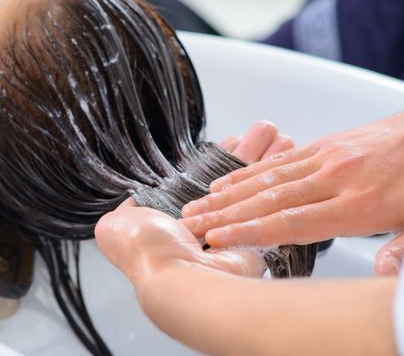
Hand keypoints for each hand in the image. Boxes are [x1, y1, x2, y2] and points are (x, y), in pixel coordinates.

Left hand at [95, 120, 289, 283]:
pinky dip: (280, 173)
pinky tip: (287, 149)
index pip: (206, 178)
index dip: (220, 157)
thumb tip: (129, 206)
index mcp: (181, 216)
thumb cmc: (147, 248)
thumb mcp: (116, 226)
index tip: (235, 138)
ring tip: (276, 132)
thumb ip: (125, 212)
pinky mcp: (259, 233)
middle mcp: (211, 221)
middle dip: (250, 151)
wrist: (177, 274)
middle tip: (264, 129)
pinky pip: (271, 199)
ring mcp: (237, 227)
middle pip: (236, 177)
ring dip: (266, 155)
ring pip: (256, 184)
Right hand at [182, 112, 403, 274]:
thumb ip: (400, 249)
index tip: (218, 238)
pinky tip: (226, 181)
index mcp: (359, 203)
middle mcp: (335, 178)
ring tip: (197, 205)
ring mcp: (327, 158)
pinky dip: (247, 173)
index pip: (291, 221)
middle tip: (190, 224)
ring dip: (226, 194)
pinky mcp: (325, 146)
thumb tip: (380, 270)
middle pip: (268, 200)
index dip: (250, 232)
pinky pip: (277, 162)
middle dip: (223, 213)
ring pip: (266, 179)